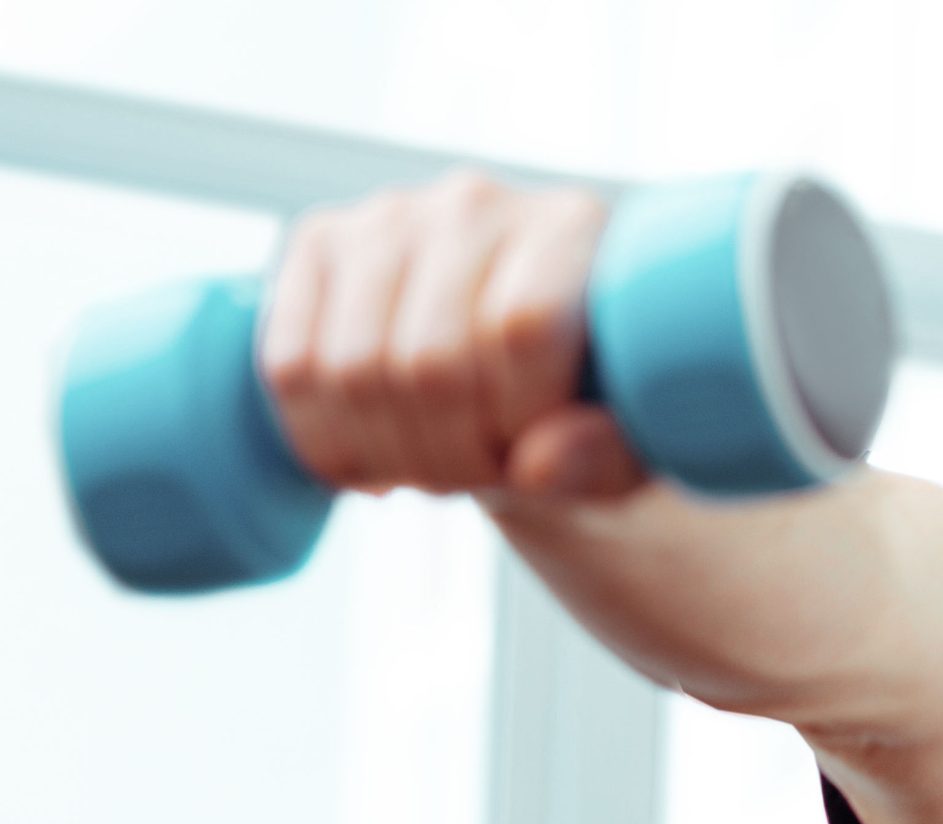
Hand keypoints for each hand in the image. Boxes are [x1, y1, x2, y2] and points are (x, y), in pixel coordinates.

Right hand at [257, 166, 647, 501]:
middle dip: (450, 456)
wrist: (520, 372)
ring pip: (353, 369)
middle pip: (430, 361)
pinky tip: (372, 460)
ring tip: (430, 470)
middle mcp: (476, 202)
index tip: (531, 460)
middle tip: (474, 477)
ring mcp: (388, 215)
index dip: (516, 423)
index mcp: (573, 228)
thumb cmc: (587, 406)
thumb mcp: (628, 444)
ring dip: (389, 455)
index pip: (521, 329)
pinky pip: (290, 364)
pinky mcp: (319, 242)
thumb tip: (536, 465)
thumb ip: (604, 458)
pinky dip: (324, 440)